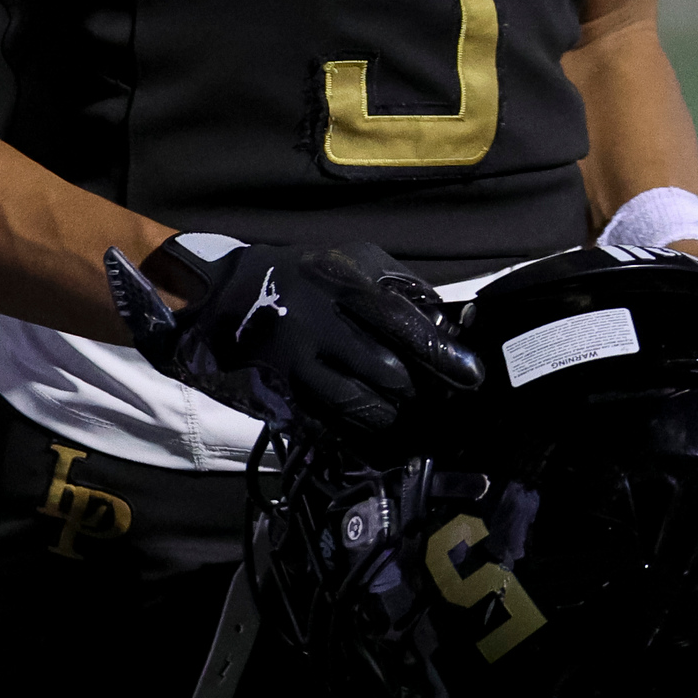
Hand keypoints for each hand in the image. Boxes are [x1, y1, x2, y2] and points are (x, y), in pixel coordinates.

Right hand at [104, 240, 483, 433]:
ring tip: (410, 422)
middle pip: (388, 375)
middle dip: (420, 395)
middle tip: (442, 406)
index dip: (442, 356)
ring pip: (360, 407)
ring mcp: (299, 365)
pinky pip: (329, 425)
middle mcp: (322, 326)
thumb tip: (446, 322)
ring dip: (393, 420)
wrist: (224, 296)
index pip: (404, 324)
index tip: (473, 378)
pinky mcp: (282, 395)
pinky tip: (376, 438)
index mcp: (344, 287)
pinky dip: (358, 435)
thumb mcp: (353, 259)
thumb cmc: (304, 274)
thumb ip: (402, 285)